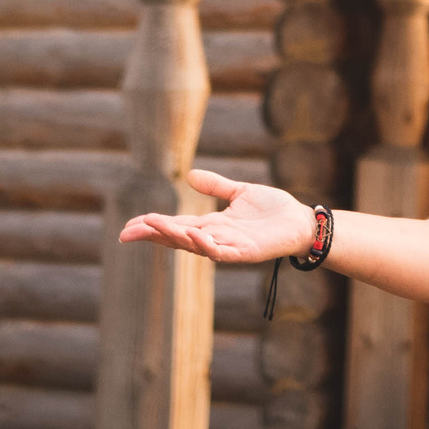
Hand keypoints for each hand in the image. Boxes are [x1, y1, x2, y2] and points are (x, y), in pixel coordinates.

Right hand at [117, 169, 317, 264]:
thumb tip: (189, 176)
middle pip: (177, 238)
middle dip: (153, 234)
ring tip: (152, 224)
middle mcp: (215, 238)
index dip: (153, 226)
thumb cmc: (273, 210)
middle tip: (127, 231)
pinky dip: (205, 245)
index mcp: (212, 225)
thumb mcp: (239, 192)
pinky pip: (221, 252)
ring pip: (194, 245)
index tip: (130, 224)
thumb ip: (215, 186)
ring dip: (173, 236)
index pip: (176, 226)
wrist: (301, 222)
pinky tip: (192, 234)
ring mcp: (229, 247)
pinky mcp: (245, 253)